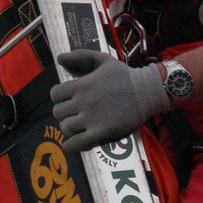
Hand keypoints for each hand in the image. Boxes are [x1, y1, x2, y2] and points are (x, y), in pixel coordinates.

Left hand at [50, 50, 168, 152]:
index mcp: (81, 85)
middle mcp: (83, 102)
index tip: (68, 100)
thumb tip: (59, 58)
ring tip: (78, 127)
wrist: (147, 92)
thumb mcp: (103, 59)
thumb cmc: (125, 76)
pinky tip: (73, 144)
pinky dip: (71, 146)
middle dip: (64, 113)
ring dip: (69, 128)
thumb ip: (80, 56)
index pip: (55, 95)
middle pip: (58, 112)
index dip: (59, 98)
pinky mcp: (101, 133)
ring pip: (66, 128)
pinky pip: (77, 143)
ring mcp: (91, 118)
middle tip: (75, 114)